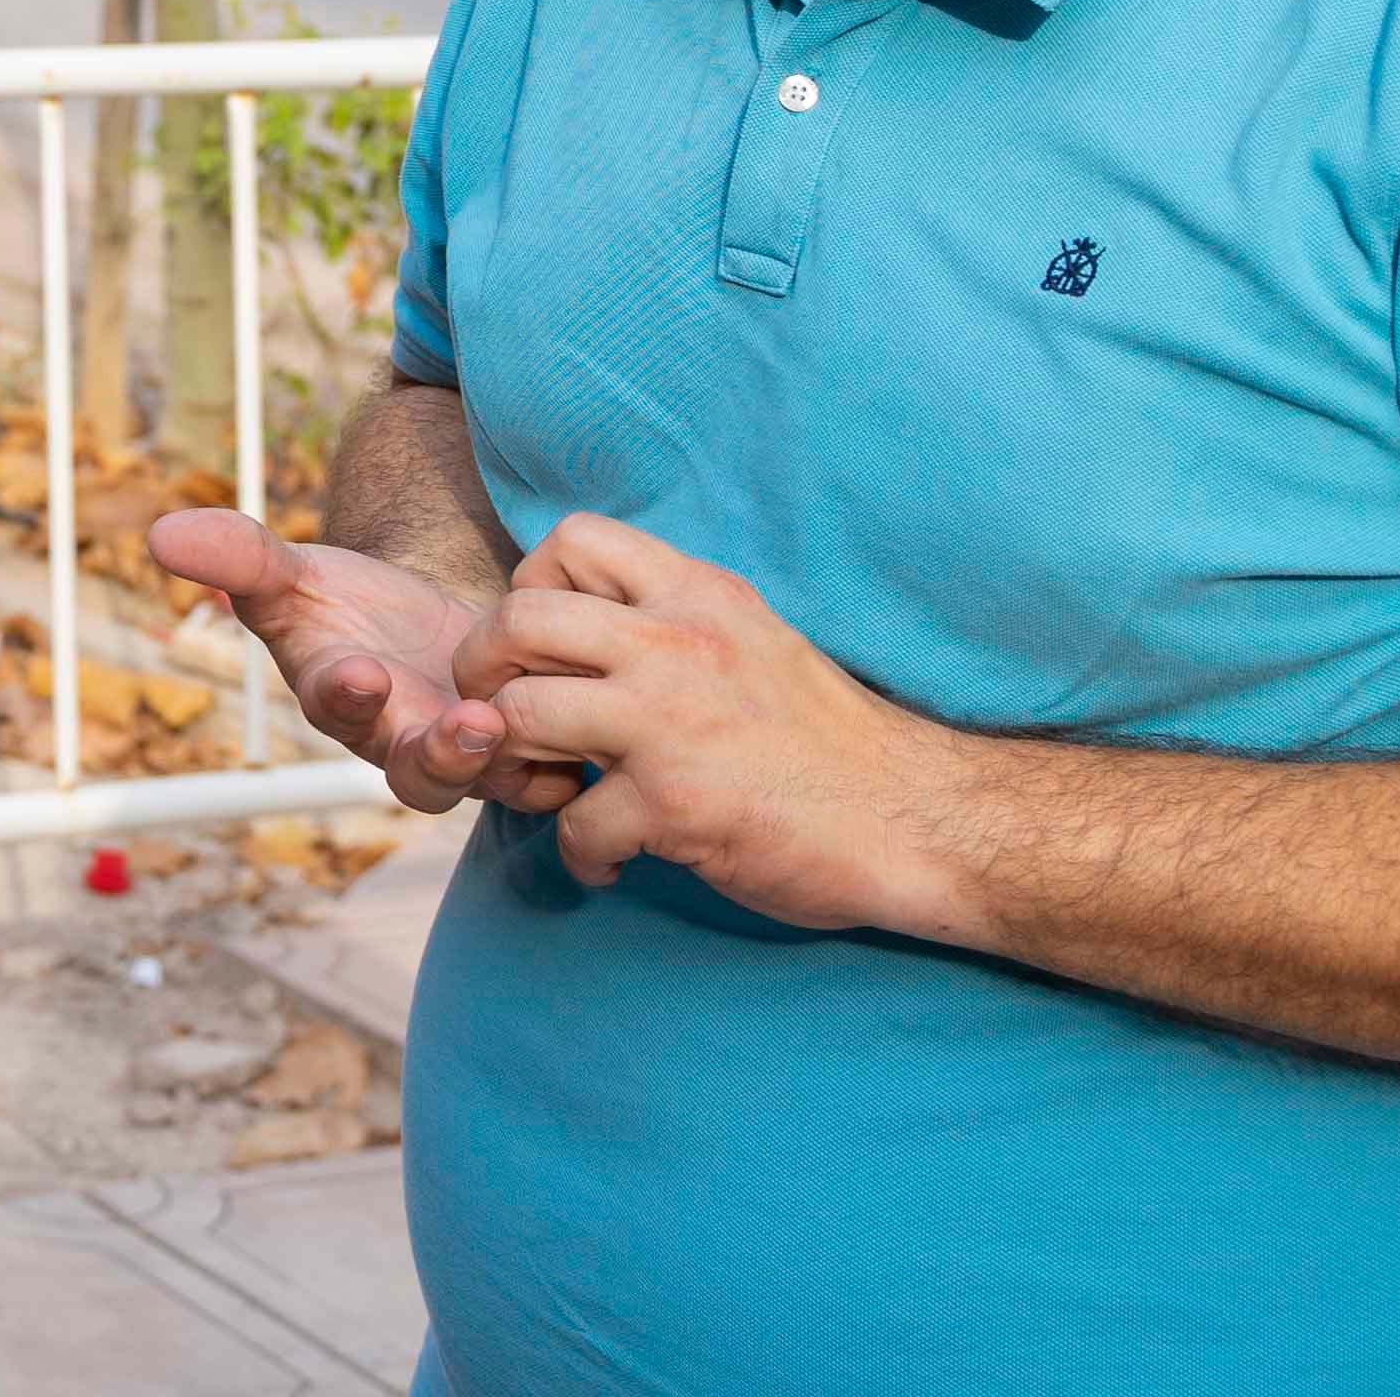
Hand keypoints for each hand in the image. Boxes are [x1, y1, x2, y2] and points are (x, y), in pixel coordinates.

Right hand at [150, 506, 570, 818]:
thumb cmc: (343, 604)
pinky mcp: (525, 751)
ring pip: (490, 781)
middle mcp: (403, 738)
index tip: (357, 673)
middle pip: (418, 773)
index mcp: (343, 695)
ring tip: (522, 724)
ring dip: (509, 760)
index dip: (345, 695)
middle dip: (440, 755)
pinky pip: (553, 769)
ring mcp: (467, 754)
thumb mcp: (292, 571)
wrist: (418, 627)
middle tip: (467, 726)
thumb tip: (160, 532)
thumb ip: (237, 556)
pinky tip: (585, 704)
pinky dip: (570, 750)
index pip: (336, 705)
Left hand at [459, 513, 977, 937]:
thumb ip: (675, 622)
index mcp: (699, 596)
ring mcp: (671, 723)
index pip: (573, 538)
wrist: (915, 816)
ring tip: (548, 790)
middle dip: (485, 668)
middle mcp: (678, 644)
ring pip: (518, 716)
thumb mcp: (751, 640)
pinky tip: (609, 861)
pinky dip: (579, 854)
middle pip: (517, 618)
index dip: (533, 585)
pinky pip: (572, 826)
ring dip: (513, 763)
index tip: (549, 644)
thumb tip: (588, 621)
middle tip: (501, 711)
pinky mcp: (674, 804)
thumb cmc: (828, 739)